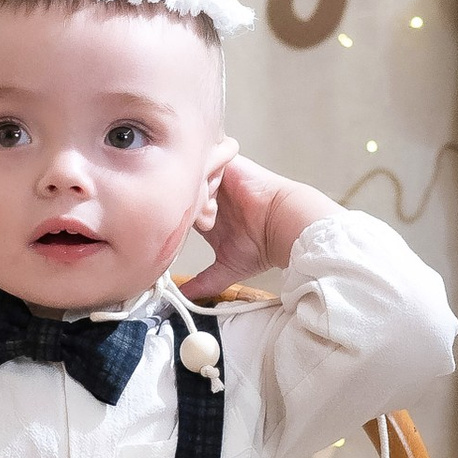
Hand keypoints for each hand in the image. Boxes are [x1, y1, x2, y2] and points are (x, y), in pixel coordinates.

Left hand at [179, 154, 336, 297]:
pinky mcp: (227, 163)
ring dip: (194, 194)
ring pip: (189, 176)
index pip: (177, 210)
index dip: (173, 221)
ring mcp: (217, 178)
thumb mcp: (227, 268)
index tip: (182, 236)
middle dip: (181, 206)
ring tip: (210, 214)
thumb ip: (204, 282)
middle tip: (197, 225)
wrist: (284, 225)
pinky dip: (204, 179)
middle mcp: (211, 195)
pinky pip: (205, 160)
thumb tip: (185, 297)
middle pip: (180, 190)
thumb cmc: (263, 245)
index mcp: (207, 214)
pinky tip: (215, 199)